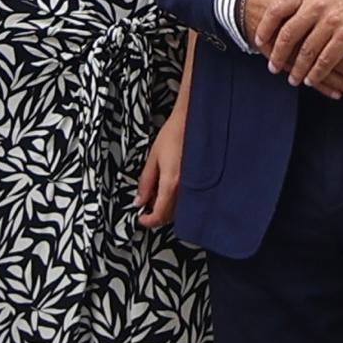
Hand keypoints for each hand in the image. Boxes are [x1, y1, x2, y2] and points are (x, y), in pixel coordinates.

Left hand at [134, 94, 188, 230]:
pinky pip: (189, 199)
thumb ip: (145, 182)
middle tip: (148, 201)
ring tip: (160, 189)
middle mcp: (187, 189)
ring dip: (168, 206)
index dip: (148, 220)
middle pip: (170, 216)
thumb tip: (139, 200)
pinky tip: (174, 186)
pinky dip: (179, 198)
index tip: (142, 218)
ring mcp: (196, 187)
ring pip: (181, 210)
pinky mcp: (203, 182)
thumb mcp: (153, 157)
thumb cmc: (177, 133)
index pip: (159, 215)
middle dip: (157, 213)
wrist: (195, 121)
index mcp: (172, 184)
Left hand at [241, 0, 342, 95]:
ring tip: (294, 79)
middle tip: (273, 66)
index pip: (277, 10)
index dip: (266, 27)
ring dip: (298, 69)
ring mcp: (330, 21)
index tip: (259, 40)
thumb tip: (285, 1)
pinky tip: (312, 80)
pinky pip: (325, 60)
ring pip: (306, 51)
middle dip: (278, 55)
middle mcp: (316, 4)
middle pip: (288, 34)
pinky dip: (317, 73)